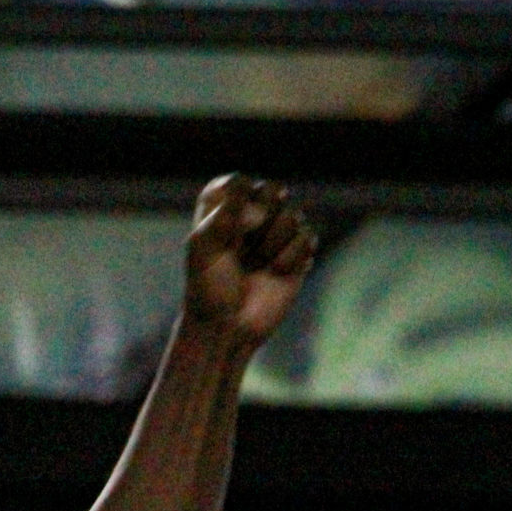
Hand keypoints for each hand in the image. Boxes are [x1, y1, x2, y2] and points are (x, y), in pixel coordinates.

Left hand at [183, 175, 315, 347]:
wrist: (228, 328)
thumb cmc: (209, 288)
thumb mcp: (204, 247)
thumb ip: (223, 213)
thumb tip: (253, 195)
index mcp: (222, 209)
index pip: (238, 183)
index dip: (238, 203)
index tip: (227, 230)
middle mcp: (251, 215)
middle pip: (272, 190)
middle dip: (261, 220)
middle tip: (245, 245)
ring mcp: (276, 233)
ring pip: (292, 215)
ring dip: (274, 244)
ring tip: (258, 265)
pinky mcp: (297, 252)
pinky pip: (307, 237)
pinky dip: (291, 258)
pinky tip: (276, 273)